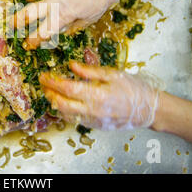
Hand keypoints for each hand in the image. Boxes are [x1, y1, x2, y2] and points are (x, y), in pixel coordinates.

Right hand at [14, 0, 124, 49]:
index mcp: (63, 16)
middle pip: (28, 13)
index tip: (28, 44)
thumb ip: (71, 27)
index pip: (42, 33)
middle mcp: (54, 2)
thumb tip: (60, 31)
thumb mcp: (87, 20)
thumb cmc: (100, 1)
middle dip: (17, 21)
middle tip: (12, 25)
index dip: (32, 41)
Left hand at [39, 61, 159, 130]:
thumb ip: (90, 71)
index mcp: (98, 95)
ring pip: (65, 115)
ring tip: (50, 91)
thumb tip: (71, 66)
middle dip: (49, 93)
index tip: (44, 75)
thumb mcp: (113, 74)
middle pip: (61, 104)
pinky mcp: (95, 125)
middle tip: (43, 83)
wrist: (148, 109)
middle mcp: (93, 110)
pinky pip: (75, 119)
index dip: (53, 82)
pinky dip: (65, 111)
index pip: (67, 89)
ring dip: (54, 103)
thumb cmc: (133, 88)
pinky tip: (63, 102)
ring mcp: (93, 120)